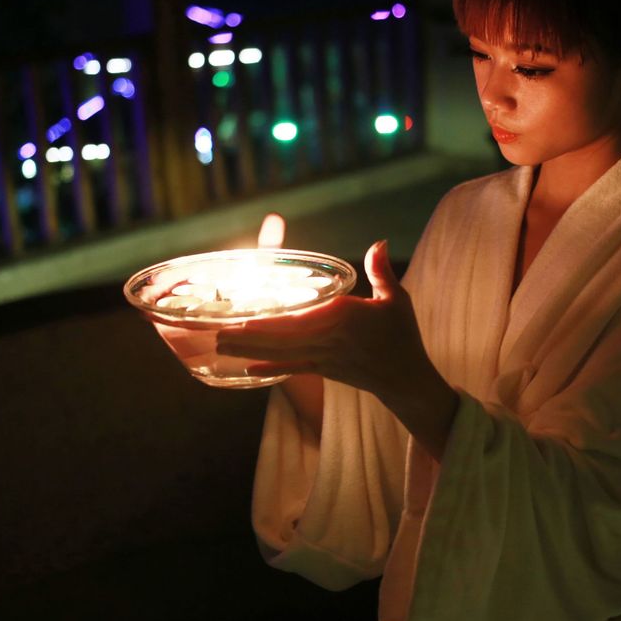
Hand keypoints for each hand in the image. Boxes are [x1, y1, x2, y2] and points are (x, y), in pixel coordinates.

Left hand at [217, 239, 457, 457]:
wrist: (405, 377)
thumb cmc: (401, 334)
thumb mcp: (395, 299)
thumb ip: (381, 271)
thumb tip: (380, 243)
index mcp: (343, 316)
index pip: (299, 317)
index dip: (268, 320)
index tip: (243, 317)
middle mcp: (329, 337)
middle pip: (280, 337)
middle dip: (247, 335)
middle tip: (215, 332)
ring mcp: (324, 357)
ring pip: (280, 353)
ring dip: (249, 350)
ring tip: (221, 345)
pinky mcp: (324, 370)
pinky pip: (292, 369)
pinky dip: (270, 369)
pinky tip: (247, 370)